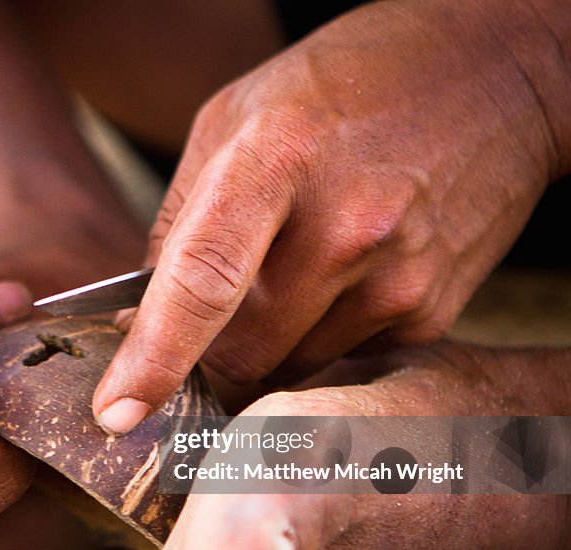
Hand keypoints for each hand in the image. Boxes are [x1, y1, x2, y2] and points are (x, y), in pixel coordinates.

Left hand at [92, 0, 562, 433]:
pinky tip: (340, 279)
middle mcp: (344, 228)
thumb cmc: (346, 85)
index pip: (202, 282)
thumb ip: (182, 220)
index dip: (154, 358)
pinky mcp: (431, 312)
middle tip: (209, 326)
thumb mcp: (236, 117)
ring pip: (289, 371)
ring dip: (268, 349)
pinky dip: (320, 339)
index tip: (118, 413)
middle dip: (208, 357)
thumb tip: (140, 317)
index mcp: (277, 161)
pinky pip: (341, 362)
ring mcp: (396, 277)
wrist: (493, 75)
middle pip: (241, 354)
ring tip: (293, 273)